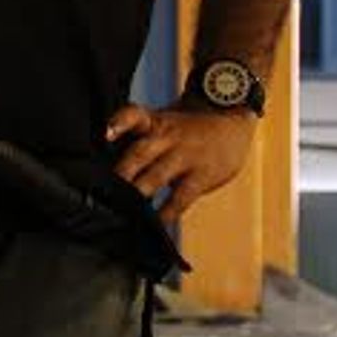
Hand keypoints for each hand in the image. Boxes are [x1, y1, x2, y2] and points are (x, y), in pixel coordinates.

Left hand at [105, 98, 258, 223]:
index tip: (107, 133)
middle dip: (121, 172)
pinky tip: (157, 221)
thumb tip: (109, 165)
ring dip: (139, 192)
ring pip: (157, 175)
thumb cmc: (188, 126)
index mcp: (154, 122)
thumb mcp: (163, 122)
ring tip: (125, 208)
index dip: (120, 122)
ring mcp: (185, 156)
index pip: (134, 115)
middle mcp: (167, 137)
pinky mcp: (202, 175)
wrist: (231, 119)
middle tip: (105, 189)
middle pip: (140, 152)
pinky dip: (168, 211)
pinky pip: (182, 196)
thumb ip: (139, 139)